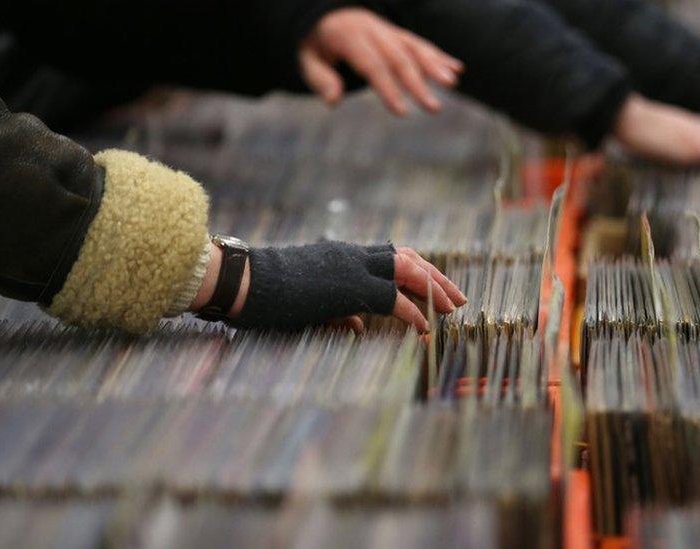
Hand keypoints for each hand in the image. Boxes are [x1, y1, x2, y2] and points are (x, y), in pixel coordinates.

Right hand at [194, 241, 465, 332]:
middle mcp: (352, 255)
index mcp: (343, 256)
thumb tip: (358, 326)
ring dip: (434, 288)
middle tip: (457, 299)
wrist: (242, 283)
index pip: (391, 256)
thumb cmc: (265, 294)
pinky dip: (414, 312)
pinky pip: (393, 299)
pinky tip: (425, 327)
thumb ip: (337, 310)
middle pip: (408, 258)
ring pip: (408, 269)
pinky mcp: (349, 287)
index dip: (417, 271)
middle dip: (436, 277)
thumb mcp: (307, 302)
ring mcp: (352, 267)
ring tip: (451, 309)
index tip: (435, 289)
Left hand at [299, 7, 463, 114]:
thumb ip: (320, 79)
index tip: (402, 113)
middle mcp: (373, 30)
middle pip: (399, 58)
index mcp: (349, 36)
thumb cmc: (314, 44)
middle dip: (418, 84)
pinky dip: (438, 56)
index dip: (388, 89)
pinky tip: (457, 70)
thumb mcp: (306, 59)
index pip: (372, 65)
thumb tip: (333, 101)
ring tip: (452, 84)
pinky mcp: (397, 33)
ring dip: (435, 65)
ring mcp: (388, 30)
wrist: (324, 14)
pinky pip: (419, 43)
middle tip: (434, 108)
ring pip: (414, 47)